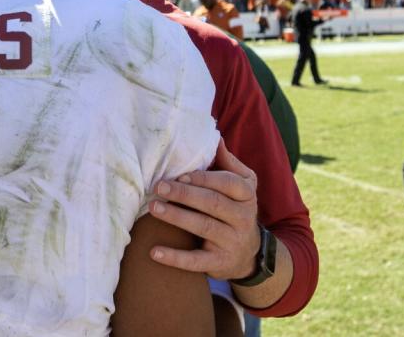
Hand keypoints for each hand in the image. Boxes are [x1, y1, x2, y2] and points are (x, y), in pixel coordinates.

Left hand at [148, 138, 259, 279]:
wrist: (249, 254)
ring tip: (154, 208)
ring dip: (176, 217)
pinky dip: (175, 258)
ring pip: (204, 227)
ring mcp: (232, 242)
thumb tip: (215, 138)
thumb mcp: (242, 186)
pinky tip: (153, 252)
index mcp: (246, 195)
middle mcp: (243, 218)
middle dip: (184, 194)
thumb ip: (228, 164)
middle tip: (159, 187)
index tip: (179, 175)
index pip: (228, 183)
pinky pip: (196, 261)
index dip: (204, 179)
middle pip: (213, 203)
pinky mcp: (220, 264)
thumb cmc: (236, 209)